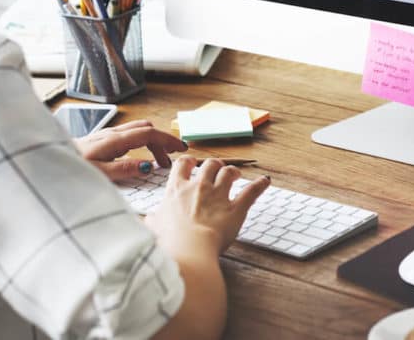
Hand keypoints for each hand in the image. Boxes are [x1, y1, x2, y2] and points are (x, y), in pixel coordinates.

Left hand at [74, 119, 186, 180]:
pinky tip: (139, 158)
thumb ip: (124, 169)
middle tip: (170, 160)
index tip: (181, 149)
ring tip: (157, 162)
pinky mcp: (102, 139)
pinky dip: (141, 143)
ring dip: (152, 142)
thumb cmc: (72, 168)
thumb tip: (148, 166)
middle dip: (163, 141)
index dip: (167, 139)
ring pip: (138, 130)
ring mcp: (107, 135)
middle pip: (146, 129)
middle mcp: (112, 134)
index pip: (149, 133)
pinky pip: (129, 135)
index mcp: (114, 140)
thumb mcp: (99, 174)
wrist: (49, 160)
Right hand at [144, 155, 270, 257]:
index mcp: (177, 190)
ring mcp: (218, 196)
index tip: (192, 164)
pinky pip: (251, 192)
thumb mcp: (153, 228)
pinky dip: (260, 185)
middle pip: (209, 164)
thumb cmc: (168, 241)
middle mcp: (198, 187)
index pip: (183, 165)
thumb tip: (147, 220)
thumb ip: (153, 220)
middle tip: (216, 170)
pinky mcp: (235, 209)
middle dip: (214, 165)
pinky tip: (266, 181)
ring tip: (236, 174)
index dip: (189, 162)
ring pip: (228, 173)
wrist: (188, 249)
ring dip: (233, 172)